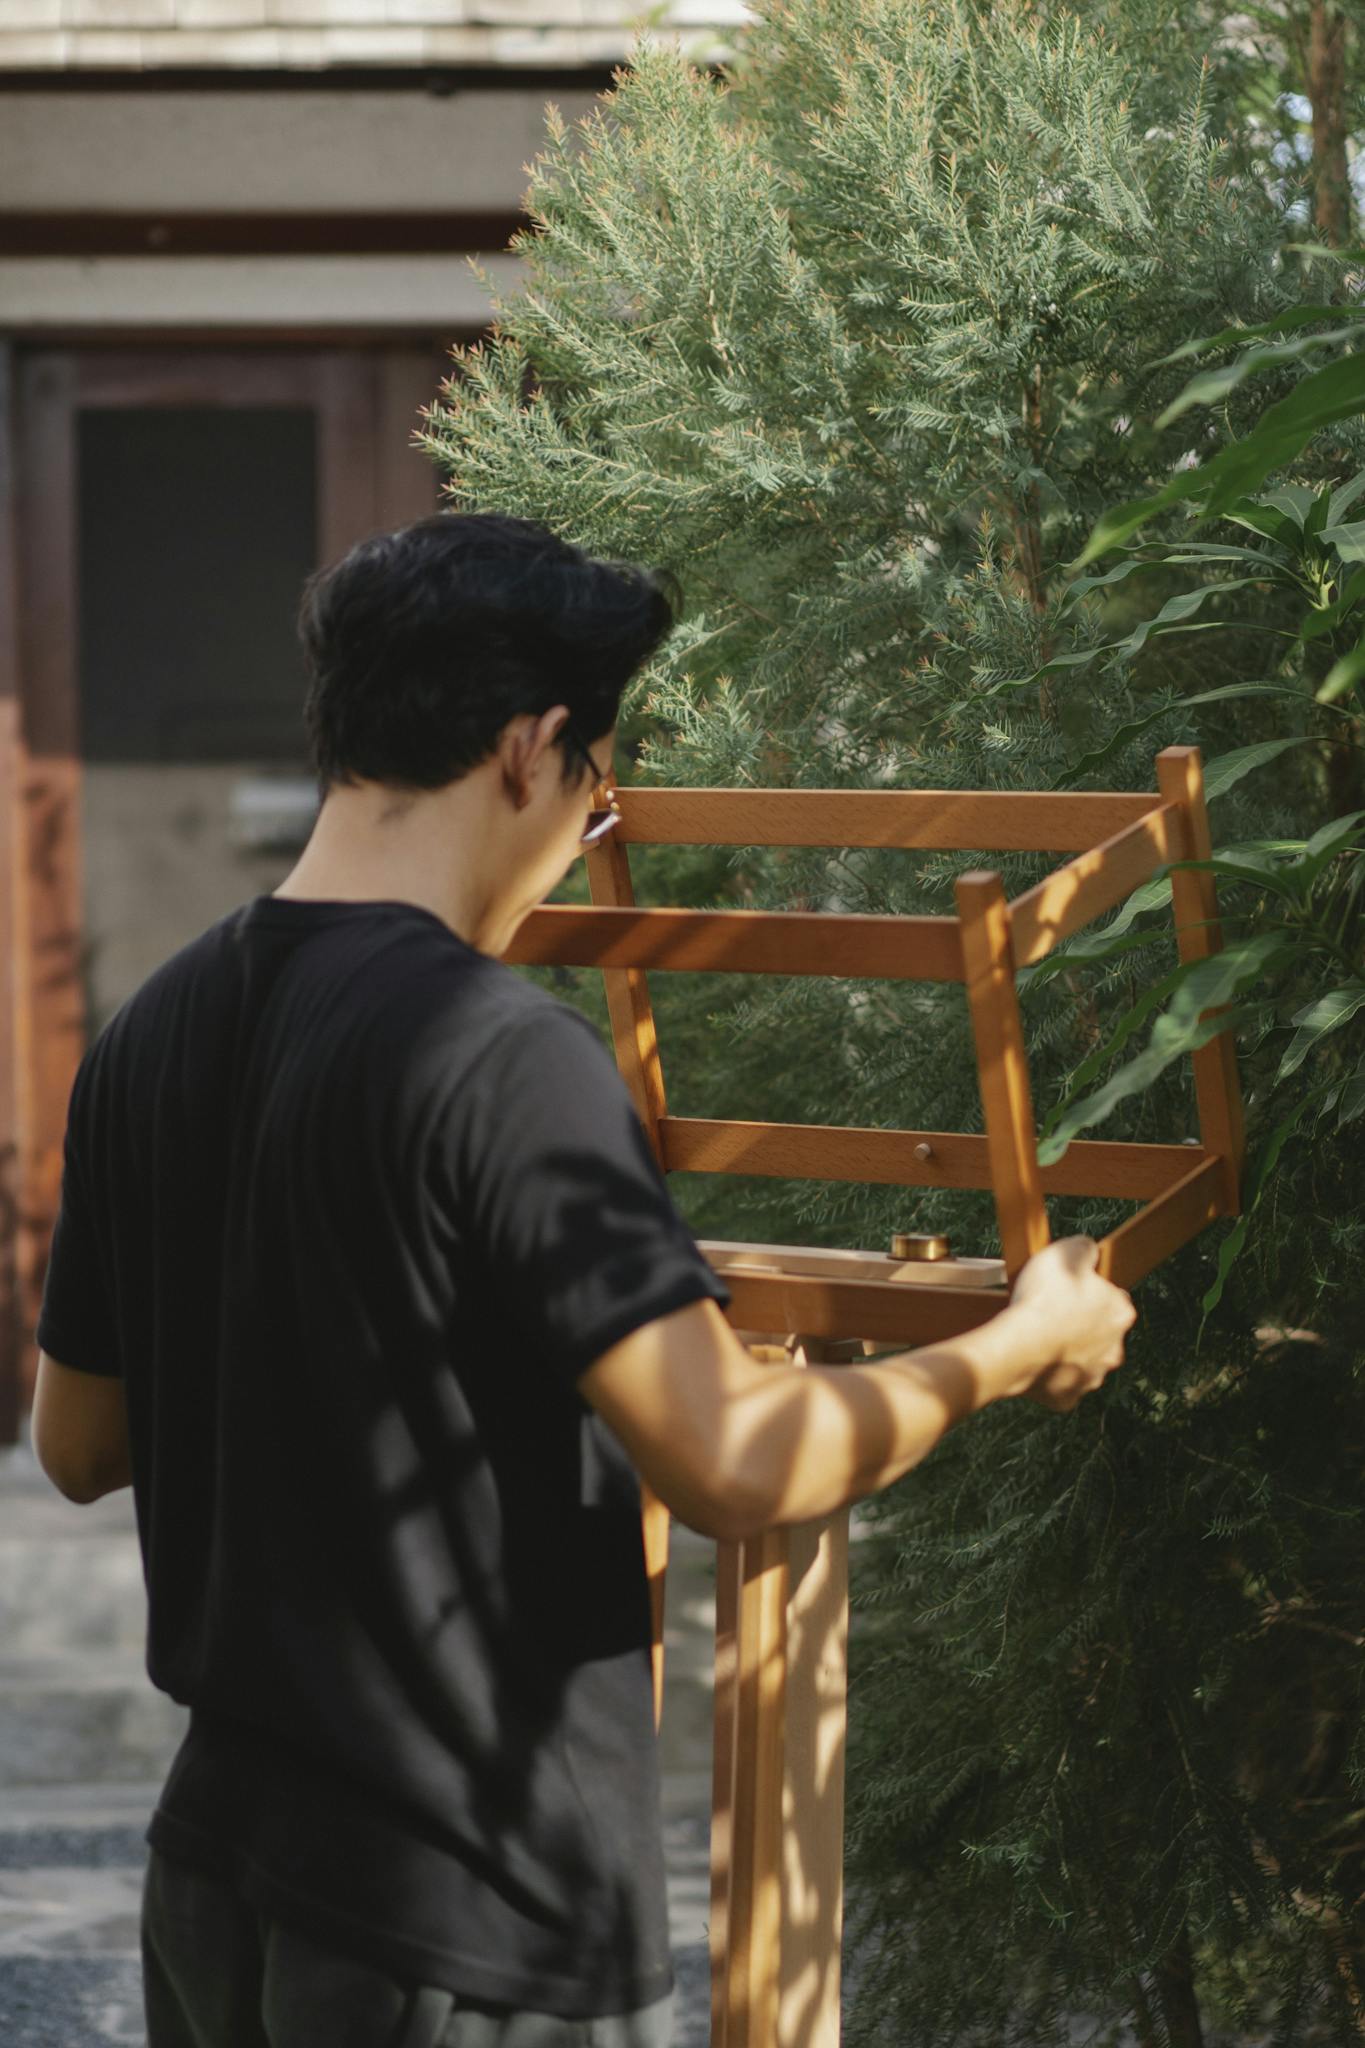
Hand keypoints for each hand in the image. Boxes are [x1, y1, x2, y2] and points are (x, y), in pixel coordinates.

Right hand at [1009, 1236, 1136, 1412]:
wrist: (1018, 1347)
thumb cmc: (1044, 1299)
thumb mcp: (1066, 1252)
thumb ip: (1085, 1248)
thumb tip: (1090, 1250)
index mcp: (1121, 1313)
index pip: (1111, 1297)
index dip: (1087, 1291)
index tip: (1066, 1289)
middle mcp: (1115, 1349)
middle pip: (1100, 1333)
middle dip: (1080, 1325)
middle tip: (1050, 1313)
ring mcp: (1092, 1377)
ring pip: (1081, 1361)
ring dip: (1066, 1351)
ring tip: (1037, 1337)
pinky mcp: (1068, 1398)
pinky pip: (1059, 1385)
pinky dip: (1048, 1376)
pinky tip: (1033, 1362)